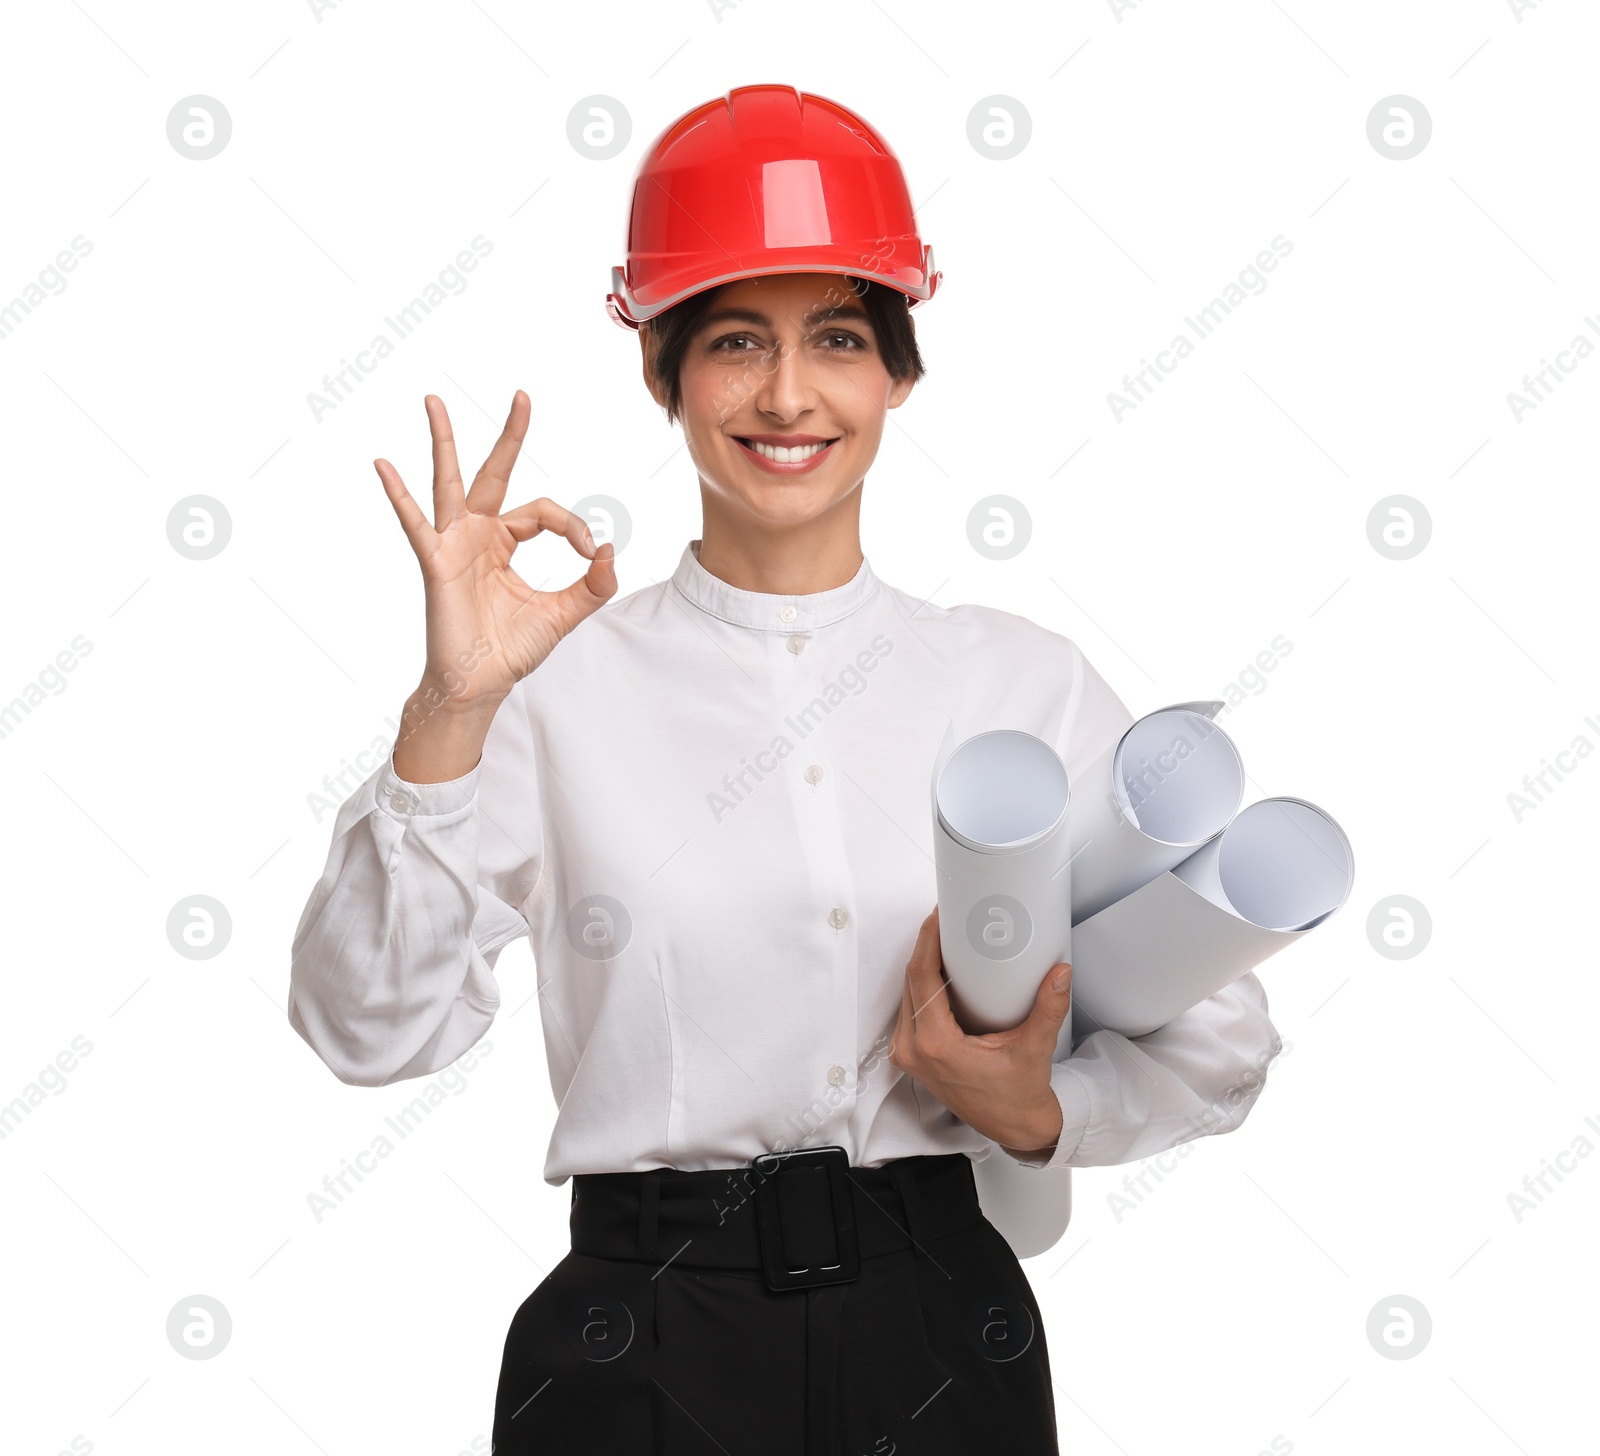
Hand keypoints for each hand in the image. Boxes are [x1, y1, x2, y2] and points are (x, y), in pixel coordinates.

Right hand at [375, 391, 617, 712]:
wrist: (481, 684)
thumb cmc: (511, 648)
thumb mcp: (564, 613)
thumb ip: (593, 585)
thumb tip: (609, 550)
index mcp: (506, 542)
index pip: (543, 512)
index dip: (571, 526)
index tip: (589, 551)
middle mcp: (478, 535)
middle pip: (495, 473)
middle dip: (509, 435)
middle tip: (522, 396)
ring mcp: (454, 545)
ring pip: (451, 482)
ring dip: (445, 441)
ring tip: (433, 401)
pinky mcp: (436, 563)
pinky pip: (416, 524)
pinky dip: (399, 495)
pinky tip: (383, 466)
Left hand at [887, 907, 1071, 1155]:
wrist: (1011, 1126)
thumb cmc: (1018, 1094)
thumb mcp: (1034, 1048)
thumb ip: (1048, 1009)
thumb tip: (1060, 972)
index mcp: (936, 1045)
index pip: (921, 978)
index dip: (927, 941)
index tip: (939, 916)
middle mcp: (914, 1049)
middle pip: (911, 981)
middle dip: (926, 946)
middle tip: (946, 918)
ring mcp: (908, 1054)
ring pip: (906, 994)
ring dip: (922, 965)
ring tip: (943, 938)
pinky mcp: (912, 1056)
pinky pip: (909, 1009)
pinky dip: (921, 986)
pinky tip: (937, 970)